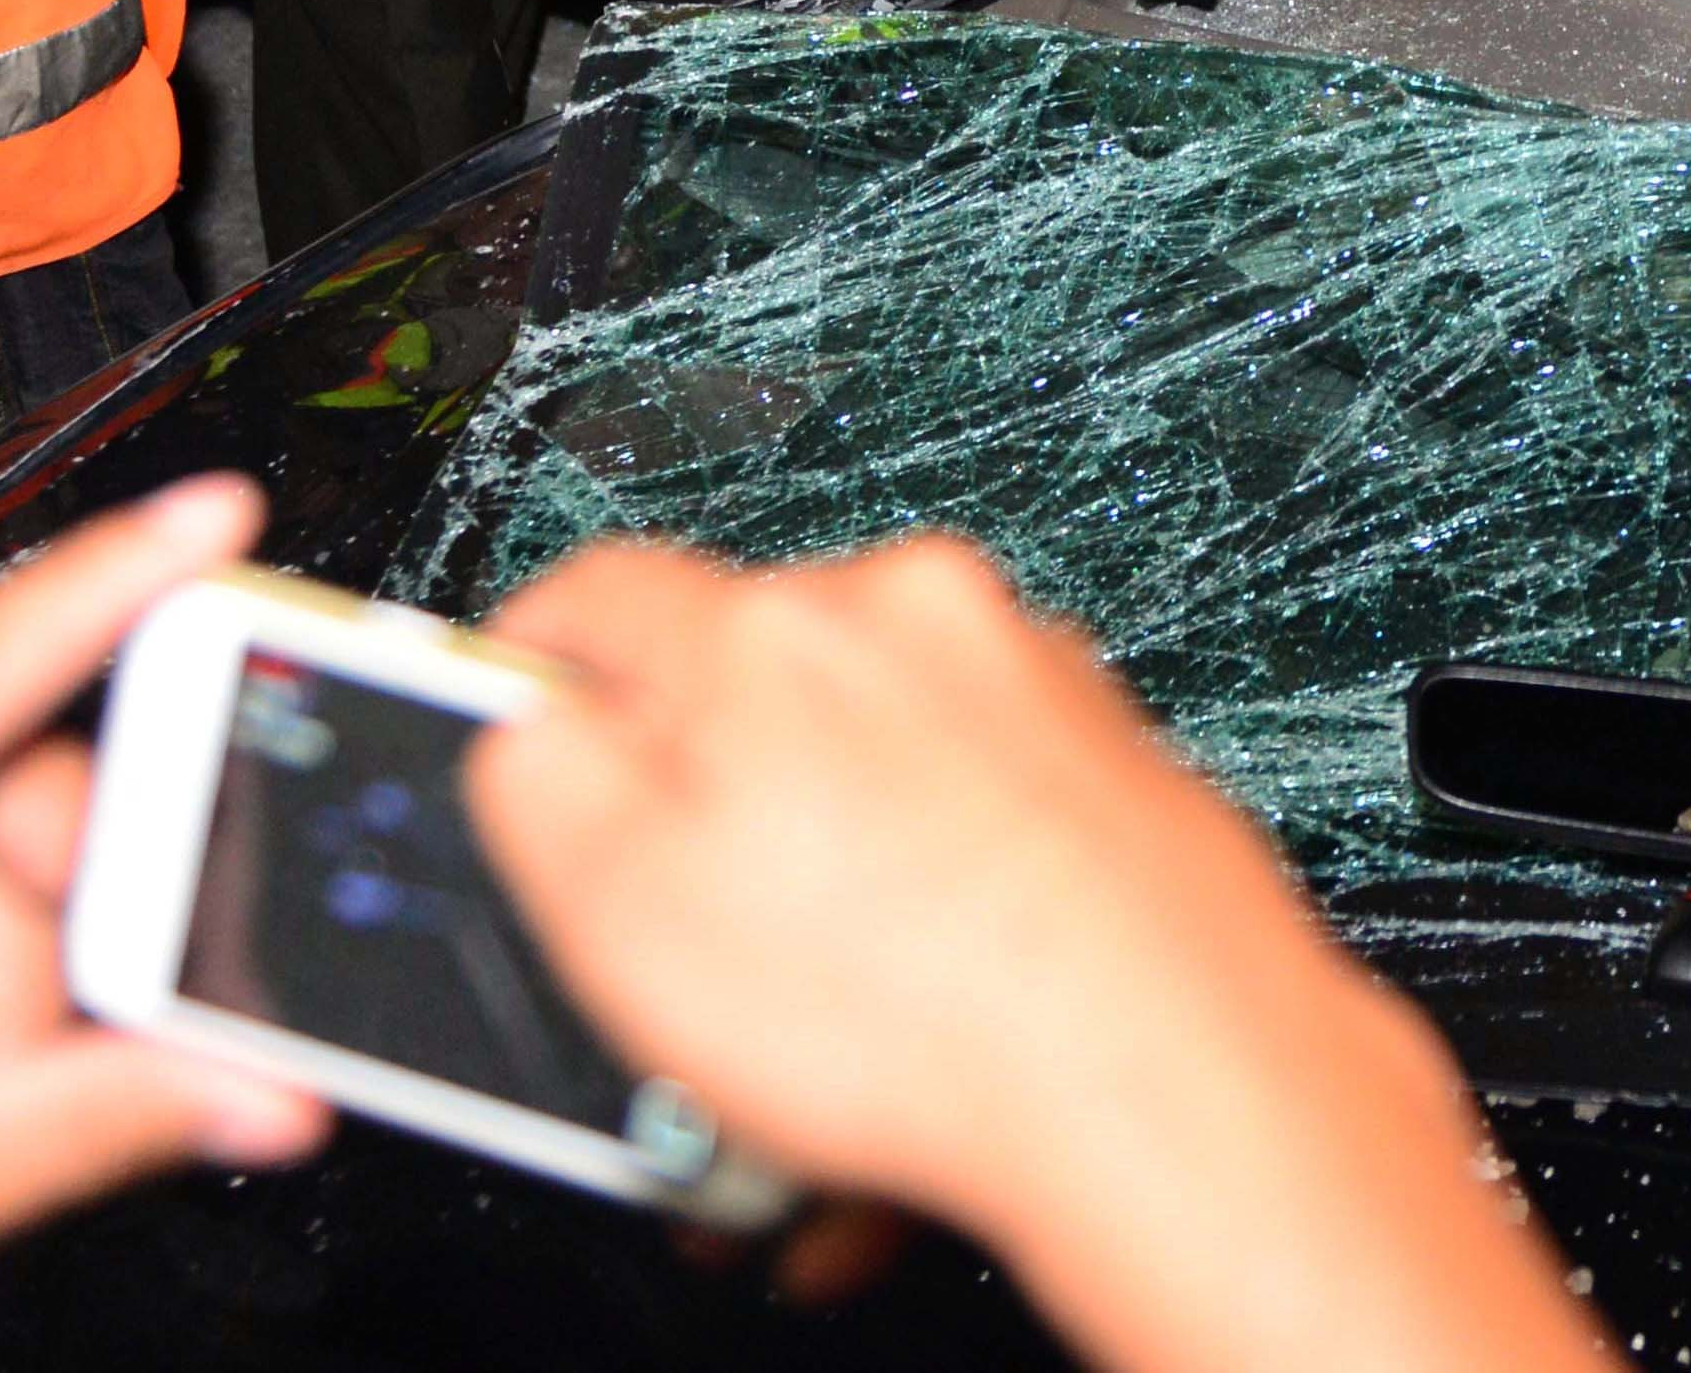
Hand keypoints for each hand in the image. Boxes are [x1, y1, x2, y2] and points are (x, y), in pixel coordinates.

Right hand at [468, 536, 1610, 1372]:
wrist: (1175, 1082)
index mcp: (777, 629)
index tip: (515, 730)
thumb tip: (526, 721)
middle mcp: (918, 626)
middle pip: (744, 719)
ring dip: (815, 939)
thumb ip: (535, 772)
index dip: (532, 673)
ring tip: (800, 1094)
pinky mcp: (1115, 778)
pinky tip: (906, 1086)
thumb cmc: (927, 1010)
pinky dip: (926, 955)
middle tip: (671, 984)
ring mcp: (1032, 696)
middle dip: (696, 861)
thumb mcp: (614, 900)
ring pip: (865, 813)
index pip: (599, 596)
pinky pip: (971, 860)